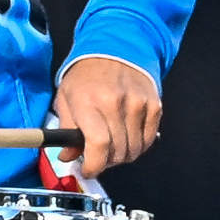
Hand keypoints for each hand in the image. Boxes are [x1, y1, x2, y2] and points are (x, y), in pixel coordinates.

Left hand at [52, 55, 160, 173]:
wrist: (115, 50)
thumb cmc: (86, 76)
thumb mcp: (65, 98)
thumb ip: (65, 129)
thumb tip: (68, 156)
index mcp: (88, 101)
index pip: (98, 144)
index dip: (94, 165)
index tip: (88, 170)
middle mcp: (115, 103)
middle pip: (117, 151)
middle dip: (105, 162)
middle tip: (96, 158)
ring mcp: (138, 105)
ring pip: (134, 149)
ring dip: (121, 156)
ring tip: (110, 147)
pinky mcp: (154, 106)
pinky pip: (148, 140)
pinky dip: (137, 147)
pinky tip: (126, 139)